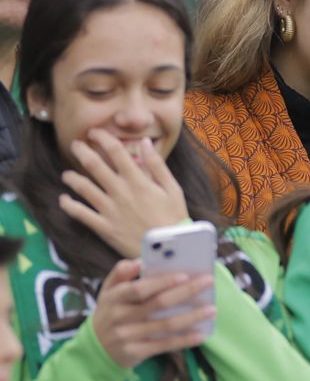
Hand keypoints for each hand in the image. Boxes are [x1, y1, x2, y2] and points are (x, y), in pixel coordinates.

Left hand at [59, 132, 187, 258]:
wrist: (168, 248)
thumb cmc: (173, 216)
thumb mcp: (173, 188)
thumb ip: (157, 165)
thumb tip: (144, 143)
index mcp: (138, 180)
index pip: (116, 152)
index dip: (103, 139)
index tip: (95, 132)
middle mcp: (120, 192)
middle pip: (95, 166)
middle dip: (82, 152)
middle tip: (75, 144)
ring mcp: (109, 209)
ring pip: (84, 188)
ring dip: (72, 178)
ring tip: (66, 173)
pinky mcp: (103, 227)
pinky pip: (80, 214)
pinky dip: (69, 205)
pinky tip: (64, 199)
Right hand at [91, 261, 214, 368]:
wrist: (94, 350)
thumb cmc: (109, 313)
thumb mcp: (108, 292)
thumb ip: (121, 273)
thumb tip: (138, 261)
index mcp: (114, 298)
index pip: (139, 289)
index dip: (162, 282)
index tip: (184, 274)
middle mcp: (120, 318)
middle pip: (158, 304)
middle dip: (186, 292)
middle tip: (209, 282)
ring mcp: (127, 337)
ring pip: (165, 325)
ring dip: (191, 317)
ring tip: (212, 309)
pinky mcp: (135, 353)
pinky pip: (164, 345)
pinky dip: (184, 340)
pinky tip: (200, 334)